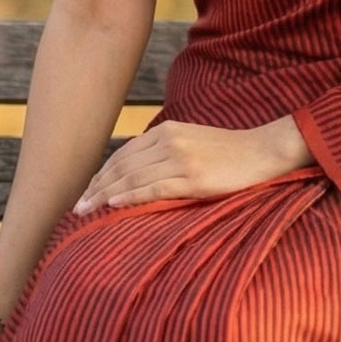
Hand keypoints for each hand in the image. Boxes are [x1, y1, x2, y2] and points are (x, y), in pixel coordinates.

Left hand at [73, 115, 311, 213]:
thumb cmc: (231, 152)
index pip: (123, 154)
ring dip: (105, 195)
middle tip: (75, 207)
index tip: (86, 191)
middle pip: (122, 167)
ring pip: (132, 178)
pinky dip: (130, 197)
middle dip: (96, 187)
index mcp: (167, 131)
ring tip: (86, 211)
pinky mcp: (194, 178)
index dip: (101, 174)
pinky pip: (154, 188)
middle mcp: (169, 141)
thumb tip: (139, 173)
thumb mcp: (193, 142)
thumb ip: (166, 152)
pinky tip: (113, 206)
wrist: (266, 151)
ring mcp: (181, 159)